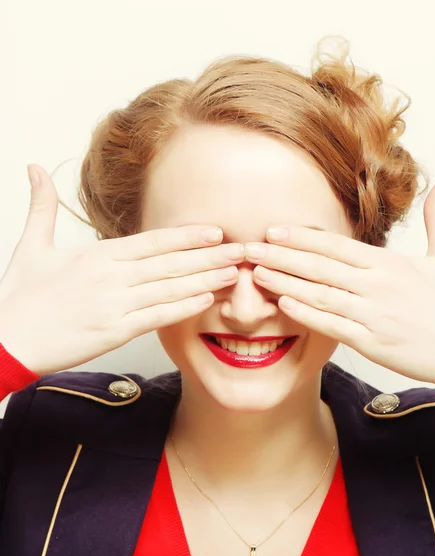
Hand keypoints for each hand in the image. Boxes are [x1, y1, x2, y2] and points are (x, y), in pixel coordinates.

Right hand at [0, 165, 243, 374]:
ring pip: (170, 288)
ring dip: (206, 279)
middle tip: (242, 249)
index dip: (187, 235)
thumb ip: (41, 206)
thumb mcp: (30, 246)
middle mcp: (111, 277)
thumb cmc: (20, 296)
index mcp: (97, 256)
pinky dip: (183, 308)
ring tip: (235, 273)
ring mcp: (115, 304)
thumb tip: (35, 167)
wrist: (5, 340)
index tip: (216, 231)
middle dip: (210, 255)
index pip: (152, 241)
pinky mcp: (113, 332)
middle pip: (170, 262)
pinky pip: (156, 317)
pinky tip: (206, 300)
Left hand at [245, 174, 434, 383]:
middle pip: (321, 266)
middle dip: (281, 255)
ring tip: (256, 273)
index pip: (337, 245)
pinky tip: (283, 304)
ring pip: (320, 294)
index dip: (303, 236)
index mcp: (390, 264)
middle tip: (248, 248)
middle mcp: (378, 285)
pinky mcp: (373, 342)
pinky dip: (306, 314)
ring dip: (285, 282)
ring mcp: (373, 314)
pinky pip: (332, 325)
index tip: (274, 230)